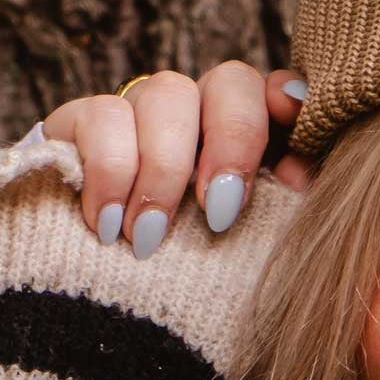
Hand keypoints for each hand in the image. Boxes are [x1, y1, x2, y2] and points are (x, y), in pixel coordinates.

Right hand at [41, 65, 308, 256]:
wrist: (93, 300)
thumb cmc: (191, 272)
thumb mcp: (246, 244)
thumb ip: (282, 208)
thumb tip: (300, 179)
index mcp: (250, 130)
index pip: (279, 90)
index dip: (290, 107)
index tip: (293, 160)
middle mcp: (200, 108)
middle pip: (229, 80)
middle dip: (232, 140)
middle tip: (220, 213)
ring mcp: (140, 109)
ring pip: (164, 92)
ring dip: (163, 168)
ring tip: (150, 237)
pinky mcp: (80, 122)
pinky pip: (99, 115)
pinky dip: (108, 173)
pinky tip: (108, 226)